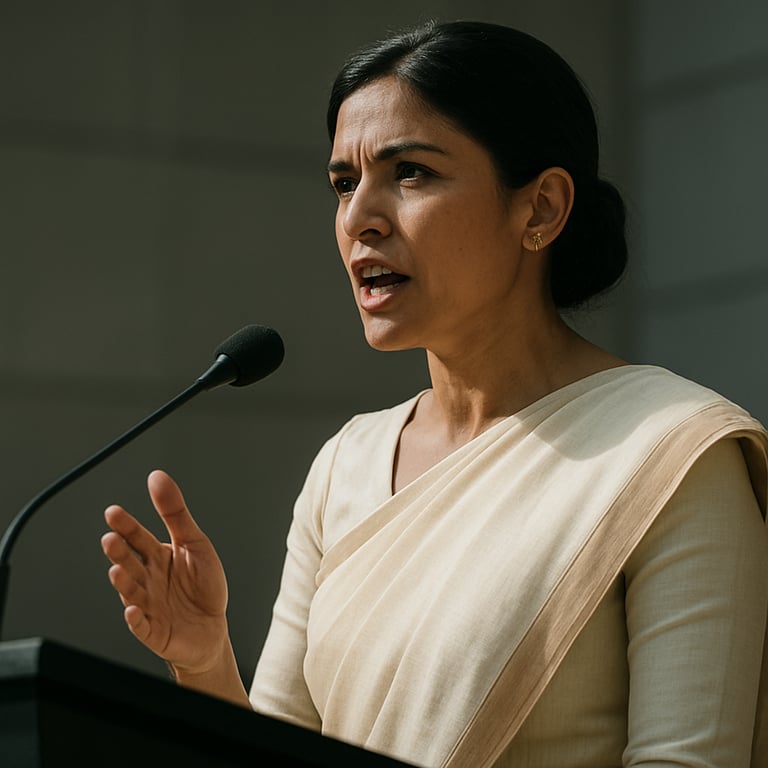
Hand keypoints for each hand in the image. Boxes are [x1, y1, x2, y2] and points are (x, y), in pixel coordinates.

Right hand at [101, 470, 228, 674]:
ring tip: (117, 569)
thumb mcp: (195, 543)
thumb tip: (157, 477)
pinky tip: (132, 609)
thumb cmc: (204, 585)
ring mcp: (148, 605)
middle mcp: (148, 579)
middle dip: (119, 551)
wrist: (212, 628)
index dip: (126, 526)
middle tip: (110, 539)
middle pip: (131, 562)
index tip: (113, 512)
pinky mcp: (153, 630)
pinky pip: (142, 625)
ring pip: (131, 591)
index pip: (138, 538)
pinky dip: (135, 618)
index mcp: (158, 556)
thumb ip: (175, 512)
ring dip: (123, 582)